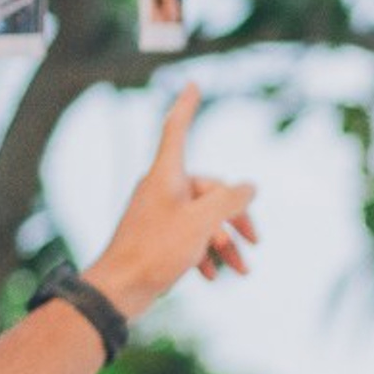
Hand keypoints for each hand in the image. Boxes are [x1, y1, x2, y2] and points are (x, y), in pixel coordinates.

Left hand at [81, 86, 259, 319]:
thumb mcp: (202, 223)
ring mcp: (158, 214)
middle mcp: (161, 189)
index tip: (191, 84)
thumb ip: (230, 201)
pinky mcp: (156, 239)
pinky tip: (214, 275)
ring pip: (202, 219)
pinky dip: (205, 253)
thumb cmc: (156, 251)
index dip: (187, 106)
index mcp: (166, 175)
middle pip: (209, 190)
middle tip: (255, 241)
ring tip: (241, 270)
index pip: (177, 129)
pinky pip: (188, 237)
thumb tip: (250, 187)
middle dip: (235, 218)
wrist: (119, 290)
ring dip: (225, 243)